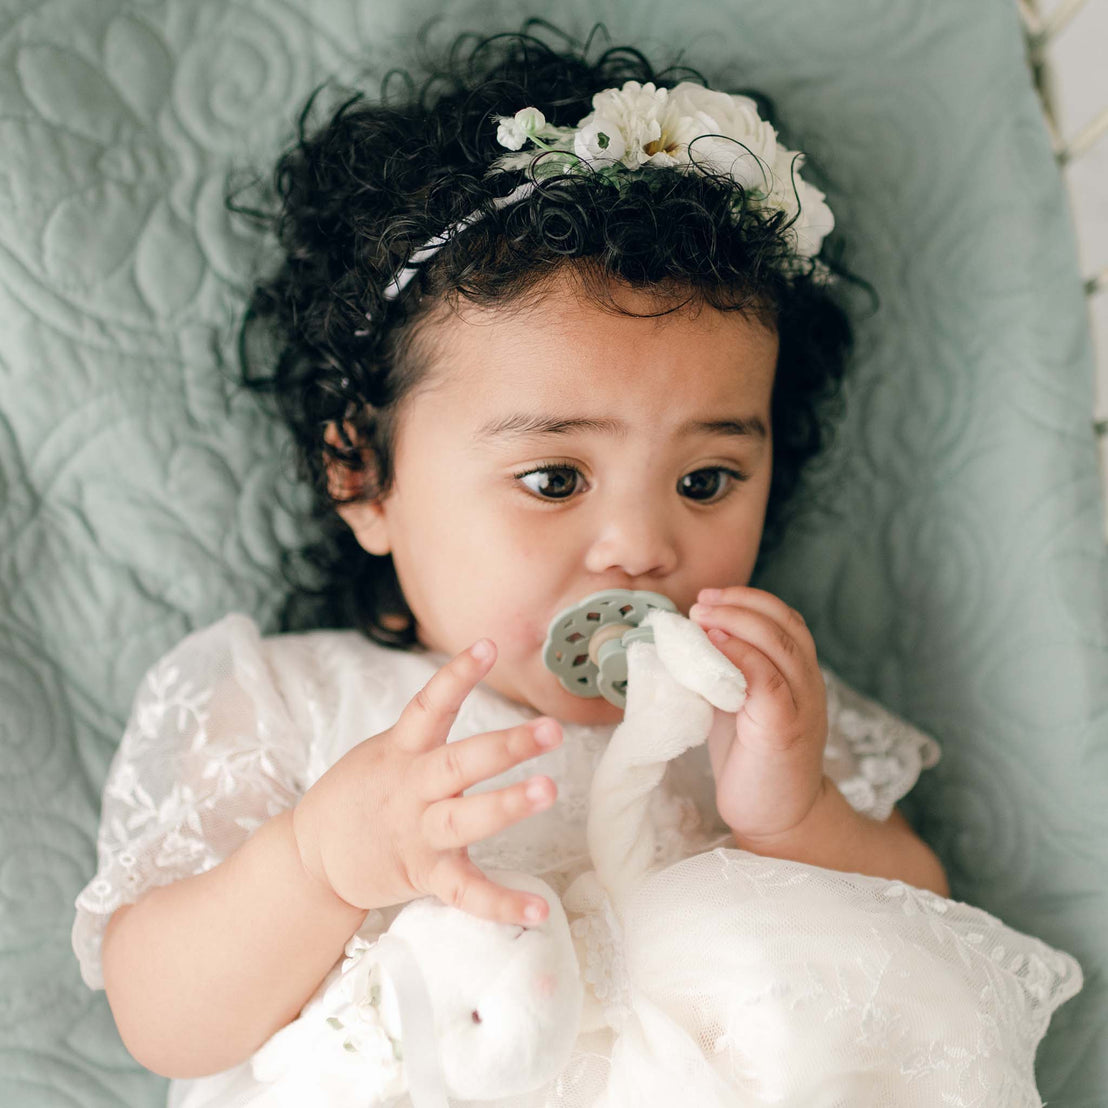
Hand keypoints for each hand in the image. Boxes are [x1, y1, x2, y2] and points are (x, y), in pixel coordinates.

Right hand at [292, 639, 560, 927]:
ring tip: (547, 791)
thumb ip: (424, 726)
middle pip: (460, 762)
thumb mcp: (384, 750)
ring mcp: (417, 833)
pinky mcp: (423, 875)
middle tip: (550, 730)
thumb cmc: (360, 794)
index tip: (489, 646)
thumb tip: (462, 681)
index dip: (457, 674)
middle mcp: (412, 788)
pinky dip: (500, 904)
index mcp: (402, 751)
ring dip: (506, 805)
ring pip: (465, 818)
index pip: (430, 704)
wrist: (311, 858)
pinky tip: (538, 911)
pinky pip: (464, 892)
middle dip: (505, 746)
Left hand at [689, 586, 827, 840]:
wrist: (779, 819)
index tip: (711, 595)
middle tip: (701, 601)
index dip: (750, 600)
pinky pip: (768, 682)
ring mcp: (801, 706)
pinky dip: (740, 657)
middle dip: (740, 604)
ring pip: (780, 646)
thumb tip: (685, 639)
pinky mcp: (785, 729)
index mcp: (798, 674)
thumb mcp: (737, 703)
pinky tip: (712, 648)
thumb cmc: (752, 760)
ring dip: (737, 623)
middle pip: (785, 625)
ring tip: (701, 615)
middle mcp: (807, 684)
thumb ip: (725, 671)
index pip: (785, 620)